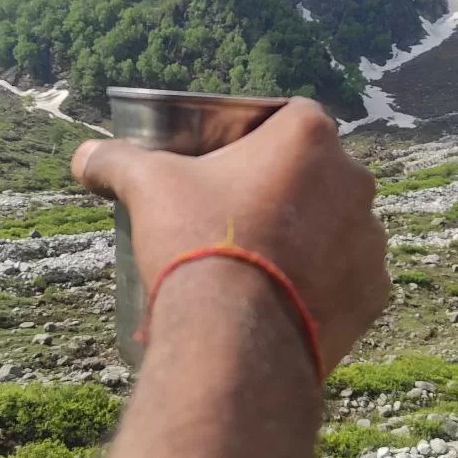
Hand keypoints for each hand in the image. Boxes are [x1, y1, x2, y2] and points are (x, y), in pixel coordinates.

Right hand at [71, 98, 390, 372]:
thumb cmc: (197, 242)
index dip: (257, 139)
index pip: (288, 118)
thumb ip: (118, 161)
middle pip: (317, 173)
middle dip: (285, 190)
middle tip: (240, 219)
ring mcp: (370, 237)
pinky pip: (349, 277)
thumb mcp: (148, 188)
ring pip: (337, 226)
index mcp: (309, 135)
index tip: (229, 166)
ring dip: (310, 237)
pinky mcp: (374, 291)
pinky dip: (325, 284)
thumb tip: (83, 156)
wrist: (235, 339)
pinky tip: (287, 299)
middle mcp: (353, 178)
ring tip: (262, 265)